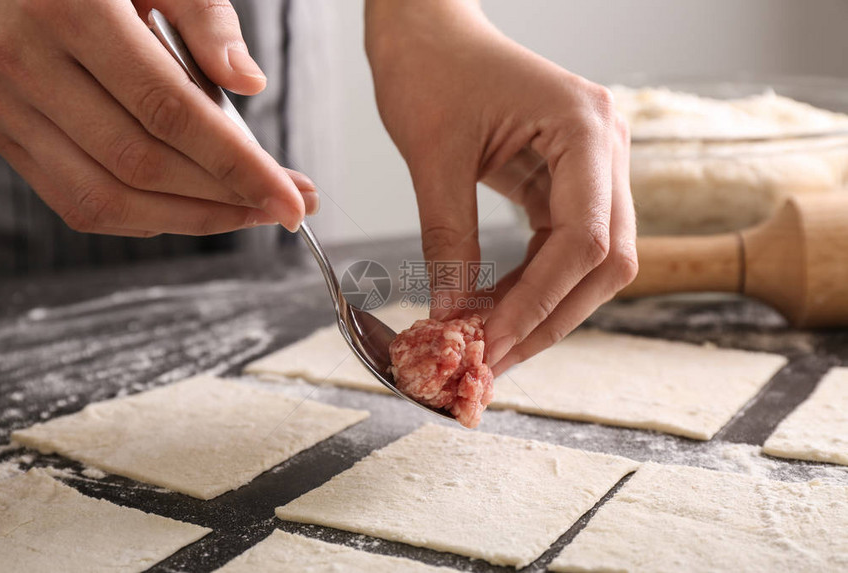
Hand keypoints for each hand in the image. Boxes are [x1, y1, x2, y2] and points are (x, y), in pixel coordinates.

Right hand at [0, 0, 316, 236]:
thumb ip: (203, 16)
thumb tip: (249, 82)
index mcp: (69, 10)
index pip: (170, 111)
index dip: (238, 165)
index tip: (290, 196)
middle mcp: (25, 63)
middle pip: (143, 165)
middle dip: (227, 197)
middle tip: (284, 204)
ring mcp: (5, 106)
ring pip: (108, 199)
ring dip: (190, 220)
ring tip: (247, 213)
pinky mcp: (2, 134)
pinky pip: (77, 203)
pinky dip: (144, 219)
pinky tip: (190, 209)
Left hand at [366, 0, 636, 374]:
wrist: (430, 31)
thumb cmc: (431, 70)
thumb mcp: (433, 157)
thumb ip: (448, 240)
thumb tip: (450, 316)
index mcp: (585, 128)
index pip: (584, 241)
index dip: (538, 303)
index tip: (488, 345)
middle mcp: (607, 147)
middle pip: (608, 261)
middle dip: (550, 318)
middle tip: (494, 360)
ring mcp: (596, 164)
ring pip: (593, 262)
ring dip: (544, 308)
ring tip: (489, 341)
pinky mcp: (572, 178)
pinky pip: (566, 245)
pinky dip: (534, 282)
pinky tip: (496, 306)